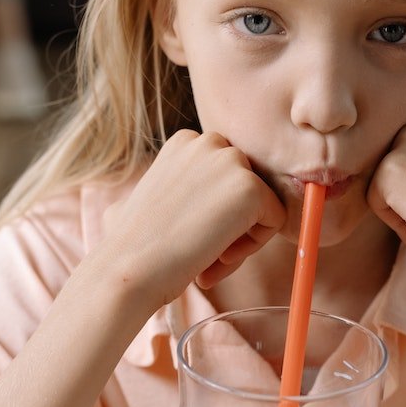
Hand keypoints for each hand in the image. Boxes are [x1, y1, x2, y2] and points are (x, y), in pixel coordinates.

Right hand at [99, 130, 285, 308]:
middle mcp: (210, 142)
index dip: (214, 212)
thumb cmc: (134, 244)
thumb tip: (206, 204)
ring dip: (242, 236)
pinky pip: (276, 219)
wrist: (129, 265)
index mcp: (186, 141)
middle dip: (232, 223)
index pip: (225, 175)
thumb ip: (182, 187)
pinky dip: (254, 246)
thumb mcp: (153, 196)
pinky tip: (219, 257)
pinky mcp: (250, 188)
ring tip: (210, 258)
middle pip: (246, 186)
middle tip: (205, 253)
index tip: (194, 238)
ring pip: (263, 203)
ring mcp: (231, 162)